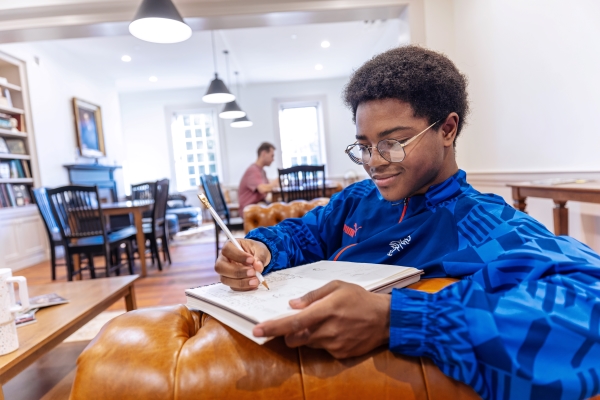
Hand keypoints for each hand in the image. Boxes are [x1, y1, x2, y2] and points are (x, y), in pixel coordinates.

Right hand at [215, 239, 270, 290]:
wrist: (257, 259)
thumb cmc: (256, 251)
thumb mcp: (261, 250)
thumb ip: (260, 257)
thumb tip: (258, 266)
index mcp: (229, 246)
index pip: (227, 250)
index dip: (238, 256)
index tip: (251, 260)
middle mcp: (223, 259)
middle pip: (220, 267)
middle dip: (237, 271)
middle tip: (253, 272)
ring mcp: (225, 272)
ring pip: (225, 279)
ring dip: (241, 282)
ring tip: (255, 280)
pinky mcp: (230, 281)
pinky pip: (233, 287)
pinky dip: (244, 287)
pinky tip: (253, 284)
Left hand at [252, 281, 390, 358]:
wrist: (386, 319)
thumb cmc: (360, 298)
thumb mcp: (337, 286)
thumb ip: (313, 295)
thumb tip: (293, 305)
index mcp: (325, 311)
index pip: (293, 323)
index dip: (273, 327)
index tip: (257, 331)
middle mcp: (328, 330)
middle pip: (295, 339)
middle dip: (290, 333)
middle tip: (298, 322)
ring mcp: (334, 345)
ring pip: (308, 344)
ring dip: (309, 335)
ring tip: (326, 322)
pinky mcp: (340, 354)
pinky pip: (323, 349)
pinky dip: (323, 341)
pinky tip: (338, 330)